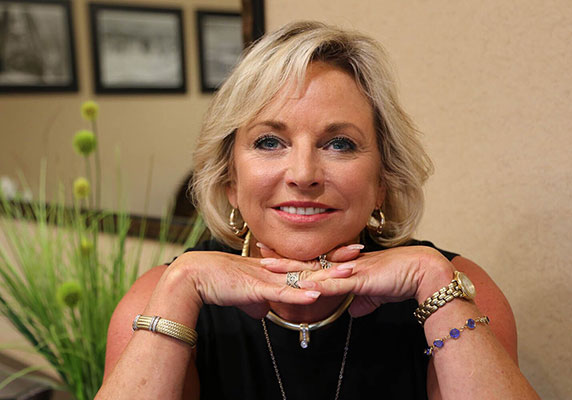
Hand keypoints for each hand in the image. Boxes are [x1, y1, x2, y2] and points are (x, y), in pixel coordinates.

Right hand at [169, 250, 353, 318]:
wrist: (194, 277)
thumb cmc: (216, 283)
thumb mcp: (242, 295)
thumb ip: (256, 301)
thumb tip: (263, 313)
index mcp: (271, 268)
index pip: (304, 262)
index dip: (325, 258)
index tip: (344, 254)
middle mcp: (273, 269)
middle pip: (310, 264)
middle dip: (335, 259)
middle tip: (359, 250)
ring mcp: (267, 277)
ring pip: (302, 276)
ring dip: (326, 274)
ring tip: (349, 271)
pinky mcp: (256, 288)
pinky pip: (282, 292)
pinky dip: (300, 293)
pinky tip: (317, 293)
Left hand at [259, 244, 453, 316]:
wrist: (425, 273)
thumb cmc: (403, 279)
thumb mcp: (378, 293)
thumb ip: (364, 300)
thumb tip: (354, 311)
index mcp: (347, 265)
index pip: (316, 262)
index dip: (295, 261)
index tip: (275, 256)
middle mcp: (346, 263)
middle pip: (308, 261)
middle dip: (284, 259)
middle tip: (260, 251)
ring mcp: (352, 269)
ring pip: (316, 269)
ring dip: (292, 269)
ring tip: (269, 266)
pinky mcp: (362, 278)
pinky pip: (338, 282)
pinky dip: (320, 284)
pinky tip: (304, 285)